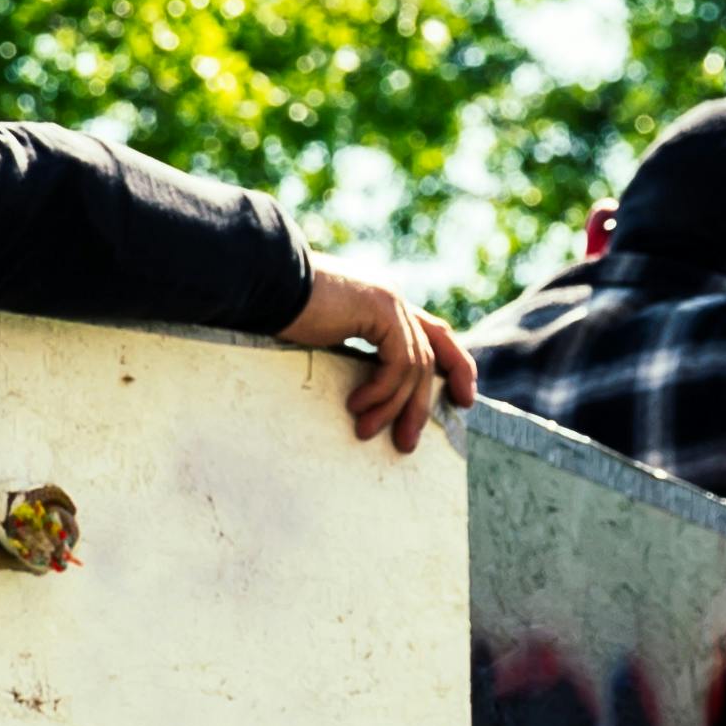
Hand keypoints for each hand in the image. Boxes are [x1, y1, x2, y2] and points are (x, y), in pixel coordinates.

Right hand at [280, 263, 480, 453]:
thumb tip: (358, 389)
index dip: (456, 366)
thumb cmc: (275, 310)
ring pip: (415, 366)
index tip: (464, 399)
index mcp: (380, 302)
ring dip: (394, 407)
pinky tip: (357, 406)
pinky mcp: (382, 309)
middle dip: (424, 402)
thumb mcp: (321, 335)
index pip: (434, 335)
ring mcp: (390, 301)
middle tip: (408, 442)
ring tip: (367, 432)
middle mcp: (392, 299)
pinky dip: (382, 391)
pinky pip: (399, 363)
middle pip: (435, 353)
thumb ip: (348, 349)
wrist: (262, 282)